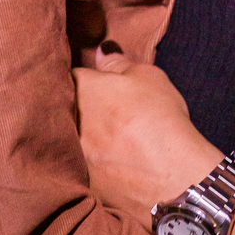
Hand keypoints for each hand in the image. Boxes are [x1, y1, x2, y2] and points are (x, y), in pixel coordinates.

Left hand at [74, 44, 220, 224]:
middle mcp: (69, 122)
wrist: (172, 178)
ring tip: (104, 138)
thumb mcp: (148, 77)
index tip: (90, 81)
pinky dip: (90, 163)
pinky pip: (78, 167)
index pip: (67, 75)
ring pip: (67, 139)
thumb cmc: (160, 119)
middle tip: (97, 109)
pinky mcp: (83, 183)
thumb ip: (118, 63)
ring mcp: (73, 155)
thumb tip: (101, 51)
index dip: (79, 78)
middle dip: (74, 106)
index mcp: (82, 90)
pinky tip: (108, 164)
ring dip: (80, 136)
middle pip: (61, 108)